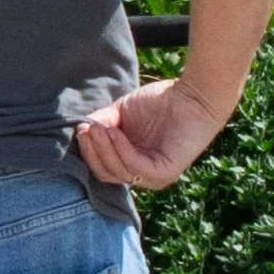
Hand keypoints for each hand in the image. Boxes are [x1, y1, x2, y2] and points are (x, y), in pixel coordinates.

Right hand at [76, 79, 227, 191]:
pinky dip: (121, 149)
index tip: (81, 128)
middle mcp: (143, 175)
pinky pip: (135, 166)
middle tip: (85, 128)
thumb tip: (83, 129)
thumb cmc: (160, 101)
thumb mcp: (122, 112)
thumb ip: (103, 123)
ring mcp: (156, 177)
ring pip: (119, 172)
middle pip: (107, 174)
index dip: (89, 151)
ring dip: (104, 148)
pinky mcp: (166, 173)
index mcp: (132, 164)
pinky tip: (115, 131)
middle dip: (93, 151)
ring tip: (98, 128)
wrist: (193, 95)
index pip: (103, 169)